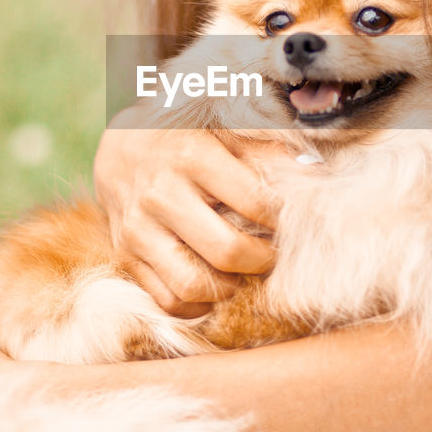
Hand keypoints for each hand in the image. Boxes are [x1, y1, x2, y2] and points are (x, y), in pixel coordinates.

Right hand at [94, 110, 278, 317]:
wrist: (120, 143)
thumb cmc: (184, 134)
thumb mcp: (223, 126)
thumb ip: (266, 149)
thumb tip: (312, 170)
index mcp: (192, 156)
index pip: (255, 203)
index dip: (281, 218)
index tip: (284, 219)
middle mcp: (161, 194)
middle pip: (227, 252)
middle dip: (262, 260)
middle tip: (271, 252)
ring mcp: (139, 229)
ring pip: (192, 285)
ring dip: (228, 288)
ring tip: (240, 271)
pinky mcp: (125, 254)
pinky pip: (165, 300)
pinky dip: (196, 305)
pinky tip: (212, 285)